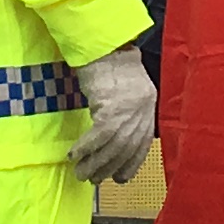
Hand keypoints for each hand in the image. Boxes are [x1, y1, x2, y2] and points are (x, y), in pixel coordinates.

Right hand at [68, 49, 158, 183]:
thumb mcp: (125, 88)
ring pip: (112, 146)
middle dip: (108, 167)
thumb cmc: (108, 62)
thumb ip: (126, 111)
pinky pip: (98, 136)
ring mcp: (128, 107)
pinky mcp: (110, 105)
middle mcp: (142, 107)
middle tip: (93, 179)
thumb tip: (114, 141)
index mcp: (148, 103)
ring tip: (81, 173)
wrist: (100, 44)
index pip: (142, 143)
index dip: (131, 164)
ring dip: (95, 163)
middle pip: (126, 147)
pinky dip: (86, 148)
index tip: (120, 178)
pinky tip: (74, 155)